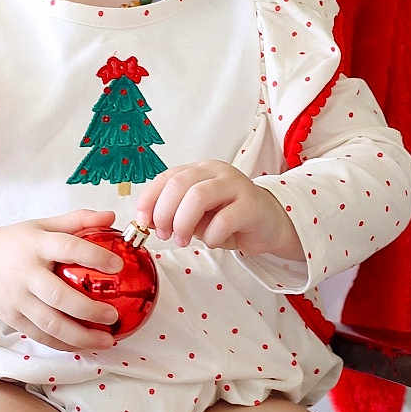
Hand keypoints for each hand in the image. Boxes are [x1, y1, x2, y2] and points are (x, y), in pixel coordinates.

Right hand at [0, 209, 123, 349]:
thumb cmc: (17, 243)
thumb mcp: (44, 225)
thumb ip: (78, 220)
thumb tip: (111, 217)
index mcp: (36, 245)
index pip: (67, 248)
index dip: (93, 256)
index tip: (117, 266)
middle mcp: (25, 273)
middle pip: (58, 296)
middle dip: (88, 309)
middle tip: (113, 315)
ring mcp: (16, 299)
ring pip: (50, 324)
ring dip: (80, 336)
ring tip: (107, 339)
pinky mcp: (12, 319)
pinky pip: (41, 336)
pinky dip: (65, 344)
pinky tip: (85, 345)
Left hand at [136, 162, 300, 259]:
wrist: (268, 225)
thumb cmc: (229, 219)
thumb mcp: (196, 215)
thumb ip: (175, 213)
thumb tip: (147, 221)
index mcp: (199, 170)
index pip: (166, 177)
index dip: (149, 199)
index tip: (142, 221)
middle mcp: (216, 172)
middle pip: (179, 184)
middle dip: (165, 212)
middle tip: (164, 235)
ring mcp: (235, 185)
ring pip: (198, 196)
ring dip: (184, 222)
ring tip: (183, 240)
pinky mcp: (251, 205)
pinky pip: (223, 220)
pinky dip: (211, 236)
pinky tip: (213, 241)